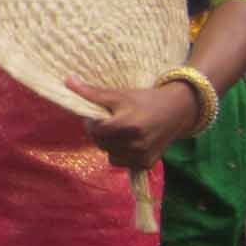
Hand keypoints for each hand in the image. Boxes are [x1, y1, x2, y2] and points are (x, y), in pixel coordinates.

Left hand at [66, 78, 201, 169]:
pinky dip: (122, 153)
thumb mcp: (119, 94)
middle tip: (110, 122)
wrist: (177, 111)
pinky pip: (123, 162)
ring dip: (110, 144)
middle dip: (100, 133)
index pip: (95, 131)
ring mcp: (142, 156)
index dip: (92, 123)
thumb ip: (92, 92)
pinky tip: (130, 141)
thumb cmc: (145, 99)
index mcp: (128, 125)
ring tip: (121, 131)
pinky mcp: (147, 164)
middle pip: (101, 144)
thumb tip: (67, 82)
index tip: (98, 115)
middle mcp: (136, 144)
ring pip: (110, 155)